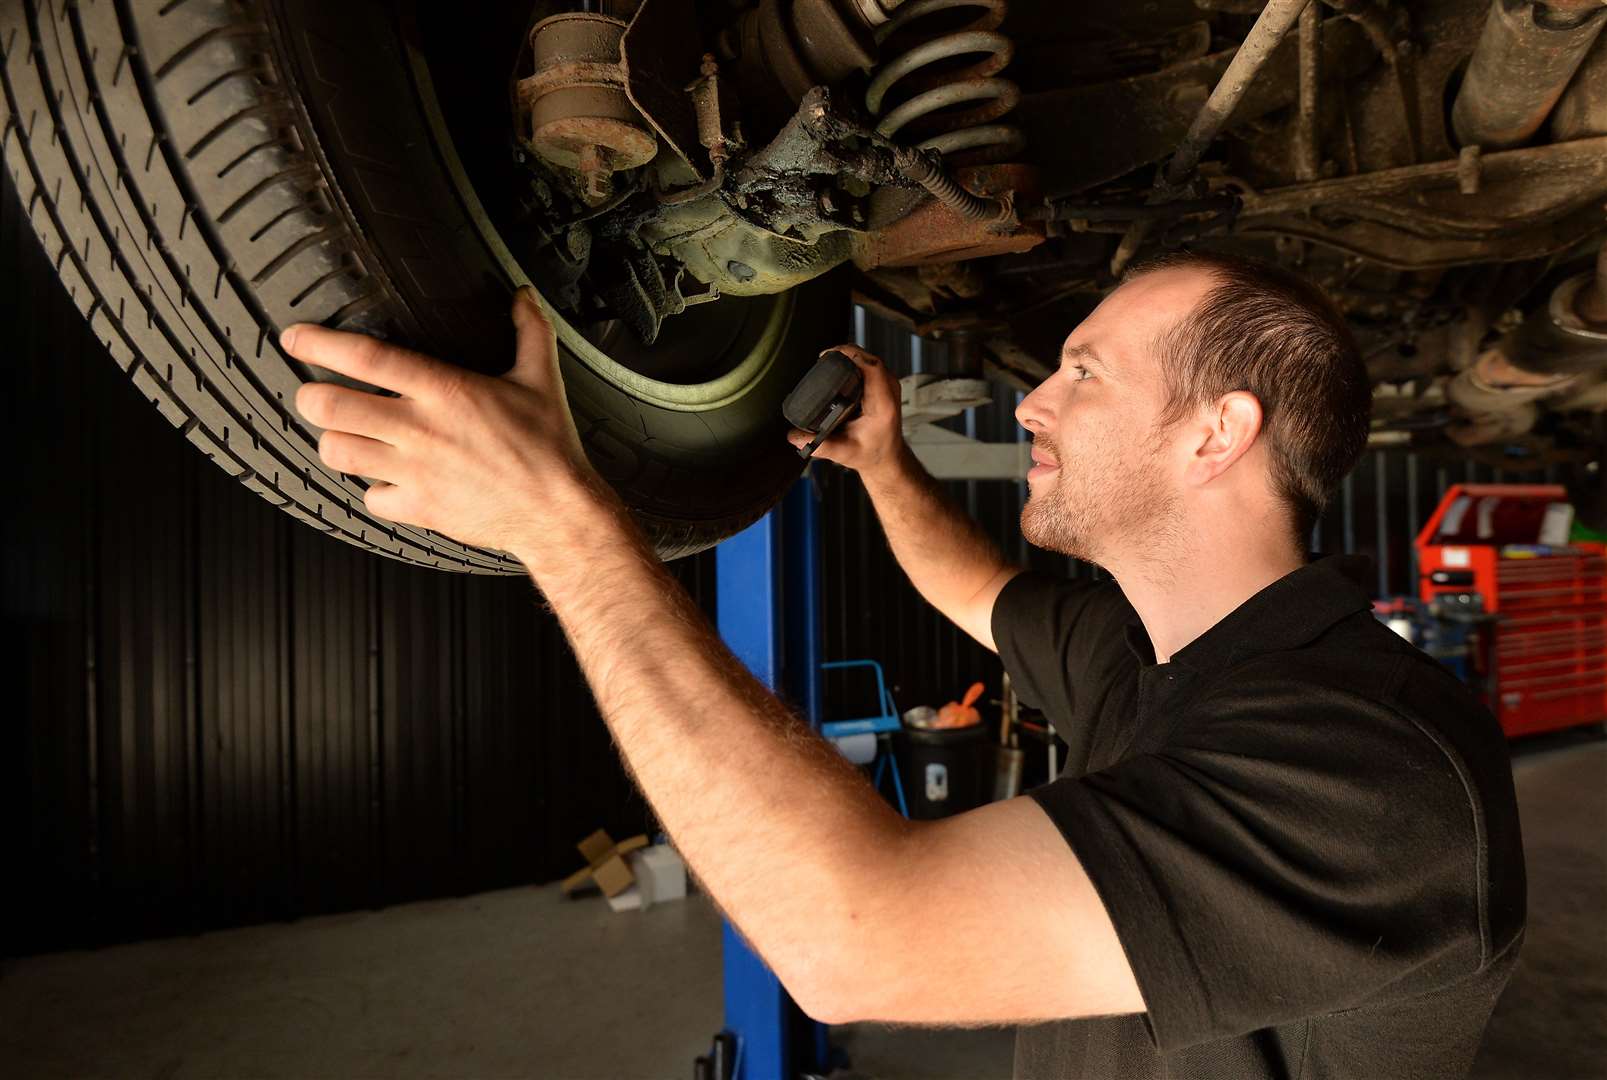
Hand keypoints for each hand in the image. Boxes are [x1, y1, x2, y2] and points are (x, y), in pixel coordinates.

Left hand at [286, 287, 604, 554]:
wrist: (558, 512)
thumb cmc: (550, 447)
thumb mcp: (543, 379)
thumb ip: (529, 331)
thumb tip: (522, 295)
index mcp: (446, 390)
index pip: (365, 357)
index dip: (319, 343)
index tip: (296, 337)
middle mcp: (421, 429)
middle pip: (330, 406)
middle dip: (312, 397)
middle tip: (317, 394)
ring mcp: (415, 471)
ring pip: (338, 452)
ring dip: (334, 441)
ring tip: (345, 434)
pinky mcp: (419, 508)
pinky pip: (370, 498)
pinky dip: (372, 490)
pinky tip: (386, 480)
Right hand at [786, 343, 906, 476]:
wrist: (886, 457)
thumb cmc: (870, 454)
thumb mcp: (843, 453)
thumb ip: (819, 446)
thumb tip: (794, 436)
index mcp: (882, 405)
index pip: (872, 368)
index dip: (851, 355)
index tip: (830, 355)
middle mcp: (889, 392)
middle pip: (870, 359)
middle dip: (846, 352)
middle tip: (823, 357)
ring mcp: (888, 386)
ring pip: (870, 359)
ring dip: (851, 355)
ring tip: (828, 359)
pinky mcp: (884, 385)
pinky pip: (870, 365)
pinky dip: (855, 361)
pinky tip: (840, 363)